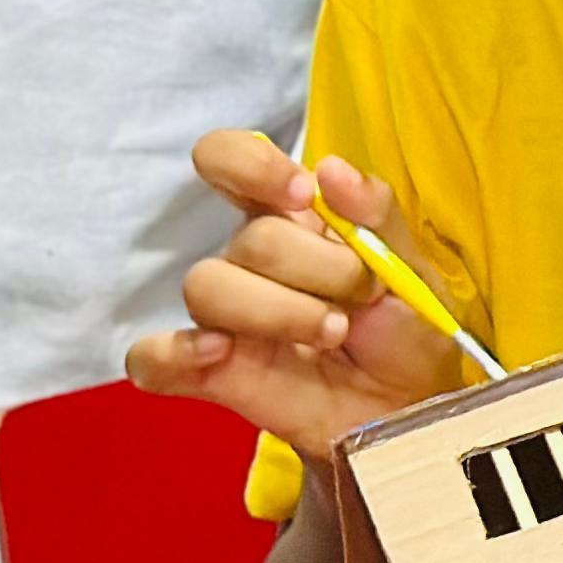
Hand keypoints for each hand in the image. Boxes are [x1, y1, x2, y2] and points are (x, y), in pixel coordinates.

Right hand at [126, 135, 470, 456]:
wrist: (403, 403)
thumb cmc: (404, 324)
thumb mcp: (410, 264)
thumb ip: (376, 215)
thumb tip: (330, 170)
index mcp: (292, 214)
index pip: (230, 159)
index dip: (252, 164)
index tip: (301, 194)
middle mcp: (249, 257)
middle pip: (250, 239)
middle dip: (317, 268)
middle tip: (360, 297)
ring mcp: (224, 315)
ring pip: (207, 287)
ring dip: (277, 311)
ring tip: (332, 332)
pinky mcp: (206, 371)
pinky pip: (152, 358)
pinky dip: (173, 354)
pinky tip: (220, 355)